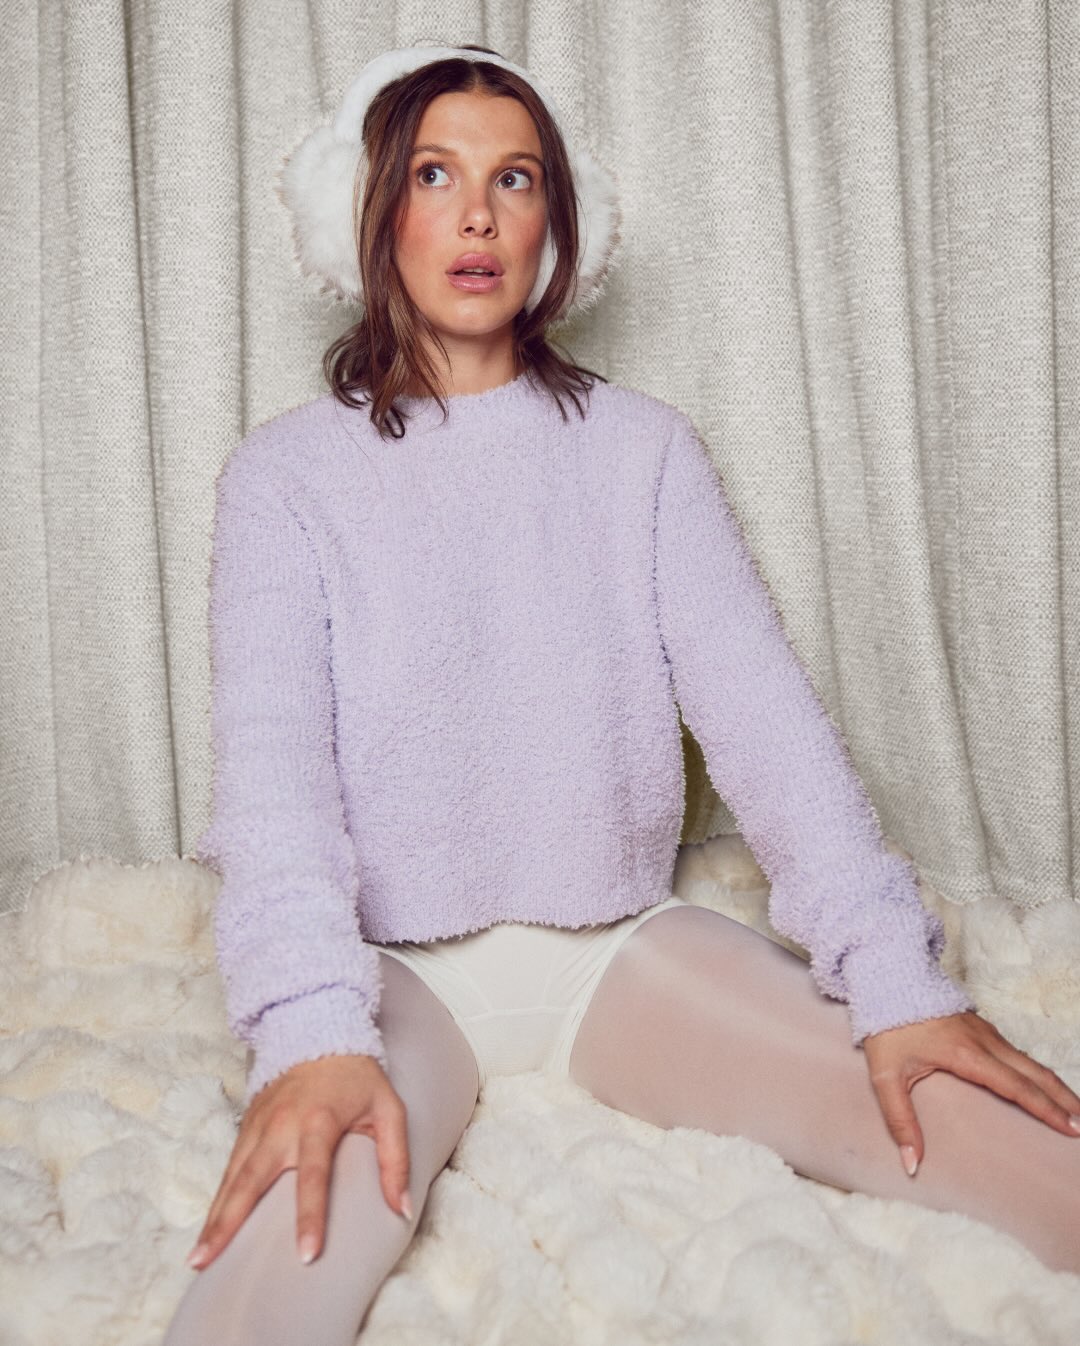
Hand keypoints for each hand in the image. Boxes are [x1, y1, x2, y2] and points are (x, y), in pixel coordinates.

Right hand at [186, 1053, 410, 1270]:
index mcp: (319, 1120)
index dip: (311, 1216)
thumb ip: (396, 1160)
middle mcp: (281, 1125)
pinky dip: (216, 1200)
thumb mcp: (389, 1109)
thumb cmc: (358, 1078)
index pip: (313, 1176)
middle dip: (229, 1223)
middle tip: (207, 1261)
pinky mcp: (246, 1126)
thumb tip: (400, 1209)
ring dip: (214, 1218)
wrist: (318, 1031)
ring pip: (232, 1178)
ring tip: (198, 1258)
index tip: (307, 1255)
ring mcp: (258, 1126)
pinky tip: (208, 1230)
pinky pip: (229, 1170)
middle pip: (251, 1180)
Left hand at [861, 1010, 1079, 1176]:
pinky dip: (1036, 1073)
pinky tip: (1040, 1086)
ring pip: (1029, 1061)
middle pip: (1035, 1073)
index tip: (1071, 1128)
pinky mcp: (980, 1027)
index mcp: (967, 1054)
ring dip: (1053, 1086)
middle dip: (1063, 1100)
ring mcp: (985, 1031)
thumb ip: (899, 1120)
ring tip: (1072, 1110)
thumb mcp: (885, 1076)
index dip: (1045, 1109)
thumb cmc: (887, 1026)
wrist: (887, 978)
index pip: (1017, 1087)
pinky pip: (1017, 1053)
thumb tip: (912, 1163)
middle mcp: (984, 1041)